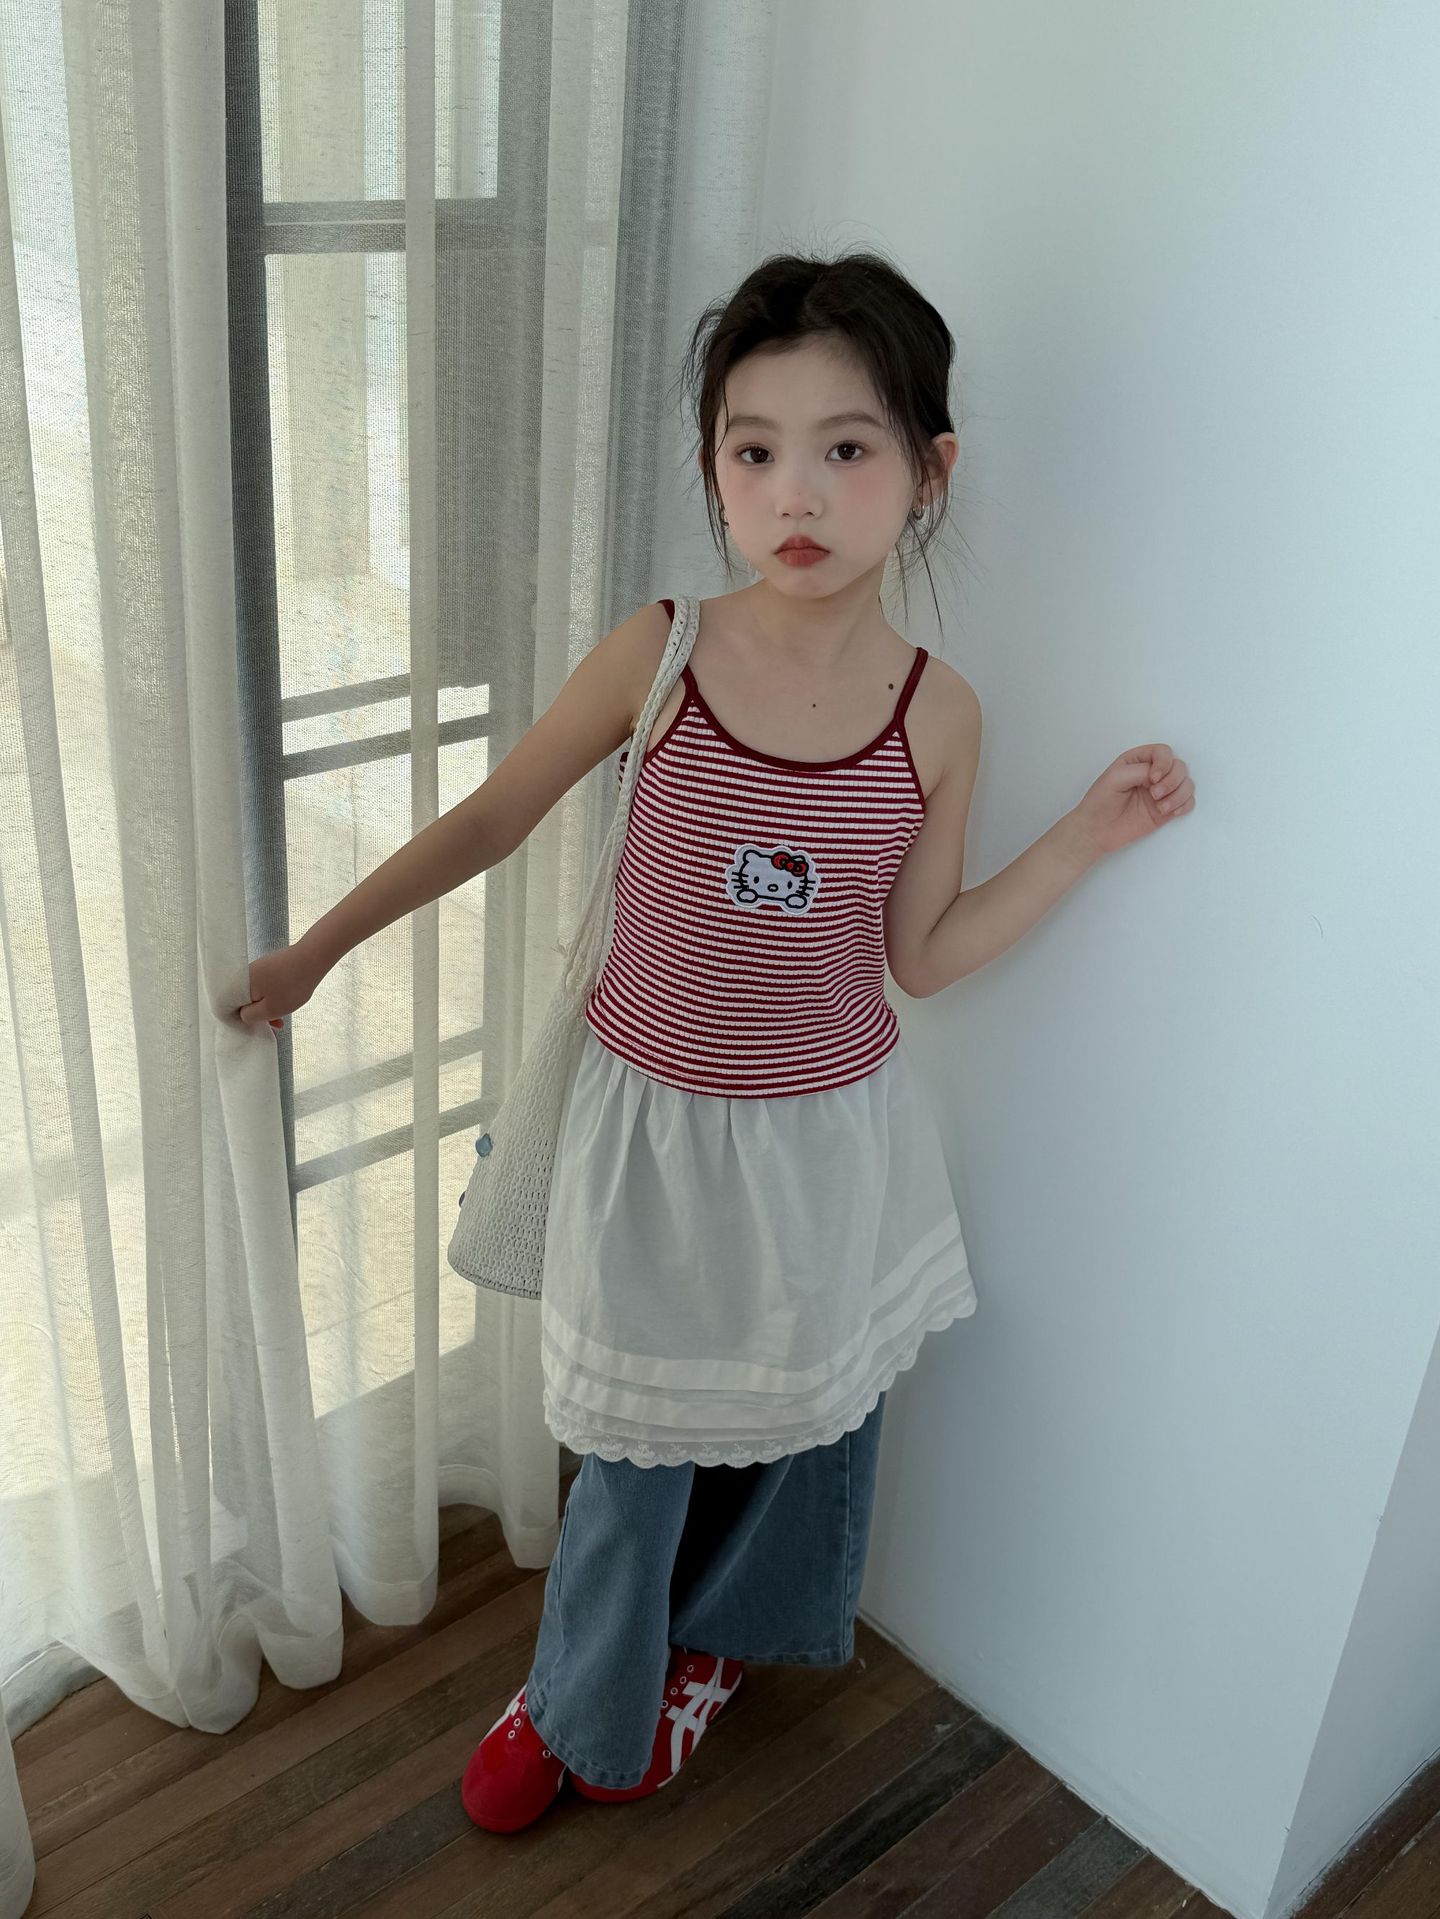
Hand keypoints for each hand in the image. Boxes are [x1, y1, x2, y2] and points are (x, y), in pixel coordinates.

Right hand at [238, 939, 323, 1030]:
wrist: (312, 958)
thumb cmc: (291, 986)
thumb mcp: (270, 1010)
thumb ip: (251, 1017)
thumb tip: (243, 1015)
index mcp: (238, 986)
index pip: (227, 1008)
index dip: (242, 1021)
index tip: (258, 1027)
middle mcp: (243, 976)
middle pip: (243, 1001)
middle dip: (259, 1015)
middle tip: (277, 1024)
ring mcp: (256, 969)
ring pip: (256, 994)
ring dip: (268, 1007)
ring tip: (284, 1015)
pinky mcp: (267, 966)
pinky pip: (264, 986)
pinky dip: (273, 996)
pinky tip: (286, 1001)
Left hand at [1070, 744, 1194, 858]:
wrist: (1096, 831)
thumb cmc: (1099, 803)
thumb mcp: (1114, 779)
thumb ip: (1139, 771)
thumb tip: (1160, 775)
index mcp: (1138, 761)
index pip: (1163, 752)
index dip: (1164, 763)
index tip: (1152, 779)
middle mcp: (1152, 774)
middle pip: (1179, 767)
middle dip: (1172, 781)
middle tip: (1154, 795)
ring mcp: (1161, 792)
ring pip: (1187, 784)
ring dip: (1179, 795)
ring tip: (1162, 807)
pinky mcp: (1165, 809)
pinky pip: (1187, 802)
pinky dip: (1183, 806)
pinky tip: (1169, 812)